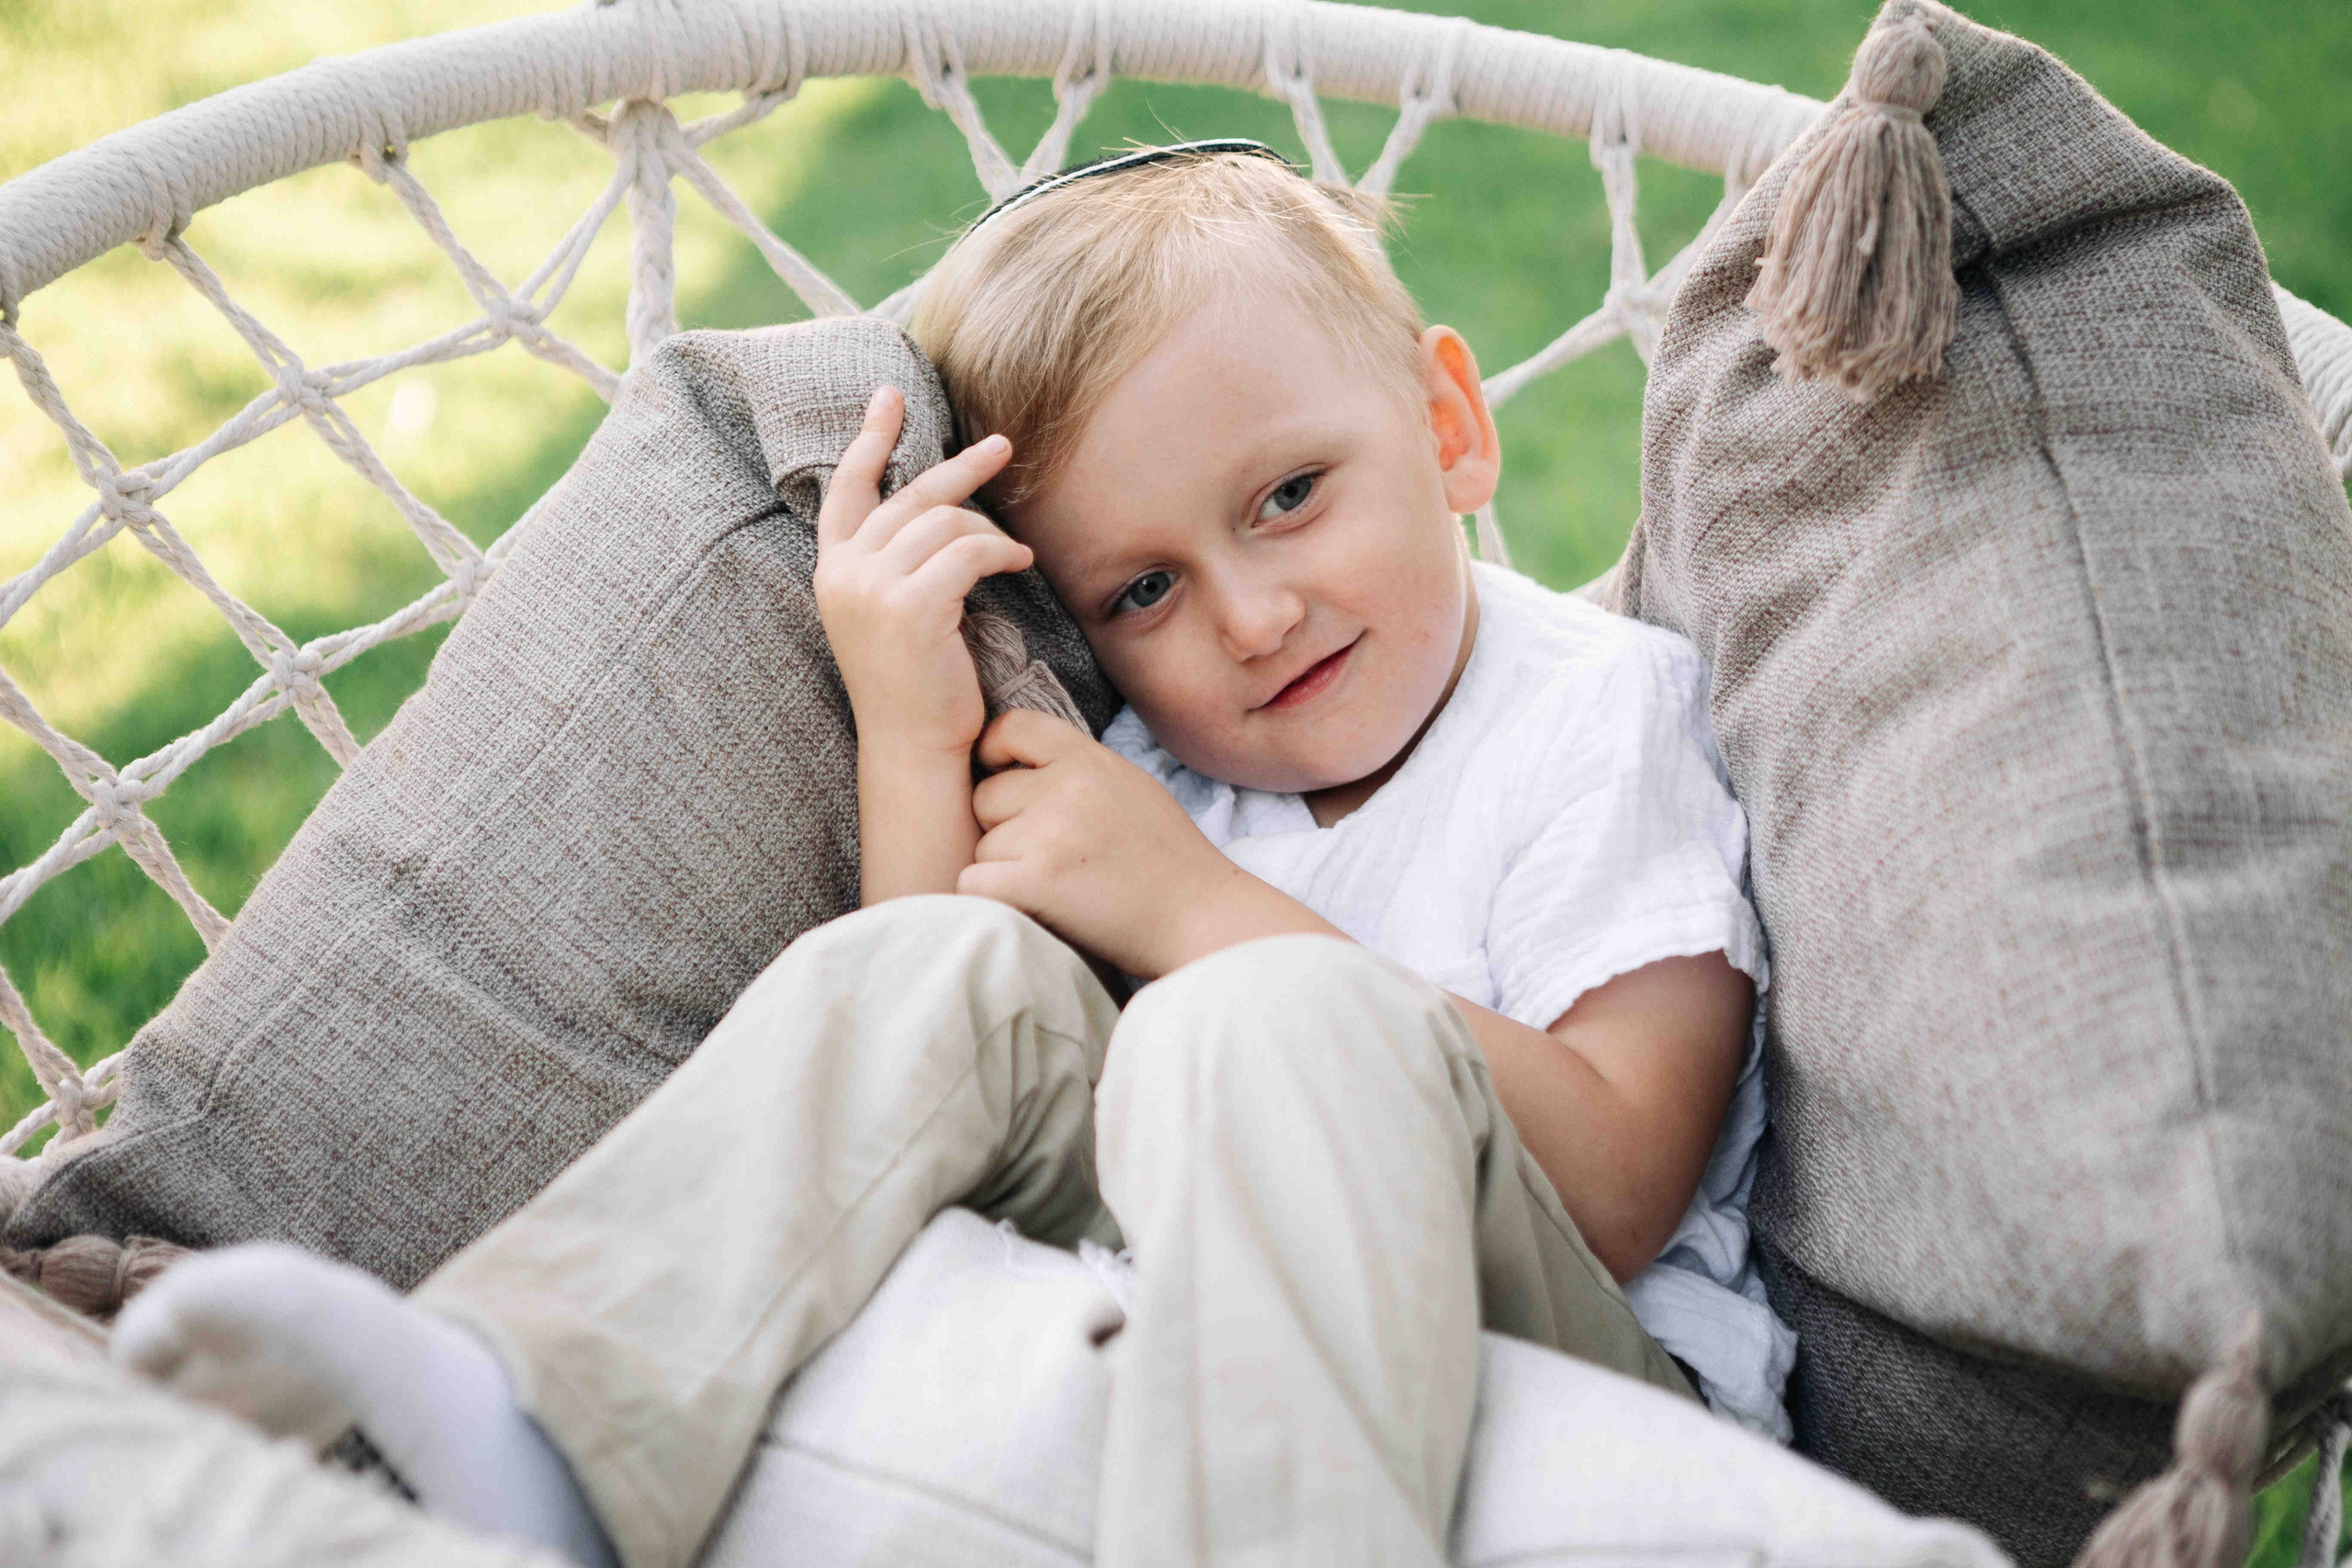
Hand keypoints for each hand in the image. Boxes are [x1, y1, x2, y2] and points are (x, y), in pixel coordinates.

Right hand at [813, 386, 1032, 759]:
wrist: (912, 746)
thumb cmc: (915, 684)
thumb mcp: (891, 612)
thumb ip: (896, 562)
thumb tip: (940, 509)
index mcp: (832, 572)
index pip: (846, 489)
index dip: (870, 440)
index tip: (889, 397)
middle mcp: (843, 574)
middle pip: (909, 496)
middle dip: (961, 467)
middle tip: (1002, 446)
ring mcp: (873, 589)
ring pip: (945, 522)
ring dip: (991, 533)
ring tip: (1015, 553)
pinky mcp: (911, 606)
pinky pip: (969, 551)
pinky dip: (1001, 552)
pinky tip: (1019, 563)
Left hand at [959, 709, 1339, 978]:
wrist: (1204, 920)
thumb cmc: (1170, 864)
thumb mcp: (1132, 789)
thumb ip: (1080, 771)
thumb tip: (1017, 762)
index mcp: (1092, 760)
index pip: (1014, 726)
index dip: (993, 753)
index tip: (998, 778)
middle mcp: (1070, 786)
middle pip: (986, 796)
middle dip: (1004, 829)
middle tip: (1052, 859)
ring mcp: (1053, 831)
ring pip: (983, 846)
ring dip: (1006, 872)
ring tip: (1062, 889)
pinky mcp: (1039, 879)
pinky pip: (974, 882)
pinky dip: (993, 900)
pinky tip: (1032, 909)